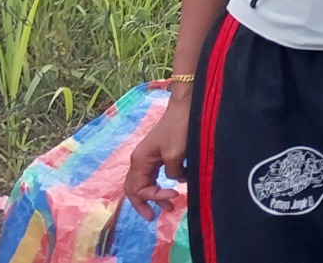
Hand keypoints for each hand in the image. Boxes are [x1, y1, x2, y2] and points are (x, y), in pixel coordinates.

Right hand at [125, 95, 189, 217]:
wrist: (186, 106)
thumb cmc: (179, 128)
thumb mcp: (176, 155)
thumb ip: (173, 173)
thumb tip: (175, 181)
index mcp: (139, 161)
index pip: (136, 189)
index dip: (152, 198)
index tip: (174, 197)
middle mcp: (140, 159)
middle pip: (135, 188)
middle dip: (145, 203)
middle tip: (155, 216)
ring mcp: (150, 155)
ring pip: (146, 181)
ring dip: (155, 195)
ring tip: (170, 206)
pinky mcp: (161, 152)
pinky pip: (158, 173)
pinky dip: (166, 182)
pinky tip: (179, 185)